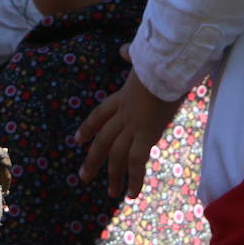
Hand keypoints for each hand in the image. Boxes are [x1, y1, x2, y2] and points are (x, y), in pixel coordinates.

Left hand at [75, 48, 183, 197]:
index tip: (78, 139)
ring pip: (116, 154)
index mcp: (123, 95)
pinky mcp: (146, 134)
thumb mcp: (142, 57)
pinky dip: (134, 179)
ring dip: (112, 175)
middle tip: (83, 176)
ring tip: (110, 192)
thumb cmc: (160, 58)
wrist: (165, 64)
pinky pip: (137, 162)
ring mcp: (133, 125)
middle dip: (93, 159)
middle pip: (103, 139)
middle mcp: (124, 113)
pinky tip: (132, 194)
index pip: (101, 114)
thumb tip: (124, 50)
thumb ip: (132, 55)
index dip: (89, 127)